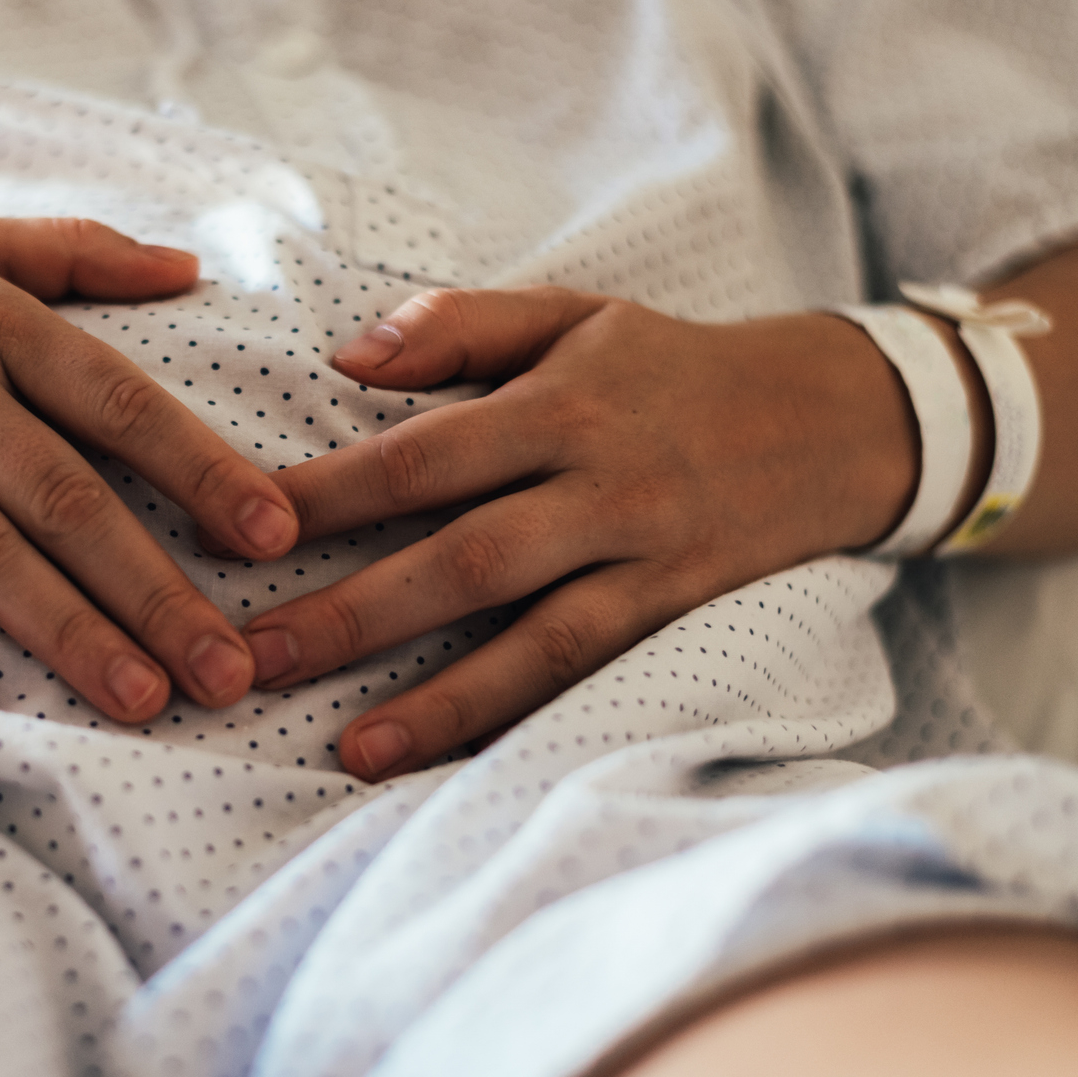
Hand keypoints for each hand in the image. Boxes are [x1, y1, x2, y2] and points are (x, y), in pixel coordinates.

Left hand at [241, 287, 916, 780]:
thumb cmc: (670, 367)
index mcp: (563, 402)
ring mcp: (647, 563)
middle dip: (355, 613)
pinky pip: (591, 680)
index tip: (242, 528)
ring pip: (536, 640)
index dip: (333, 494)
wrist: (834, 421)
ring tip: (347, 749)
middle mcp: (606, 486)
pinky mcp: (678, 620)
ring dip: (438, 700)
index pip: (426, 453)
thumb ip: (460, 326)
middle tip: (254, 657)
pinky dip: (520, 720)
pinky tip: (446, 762)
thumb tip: (347, 353)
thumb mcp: (574, 314)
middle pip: (467, 558)